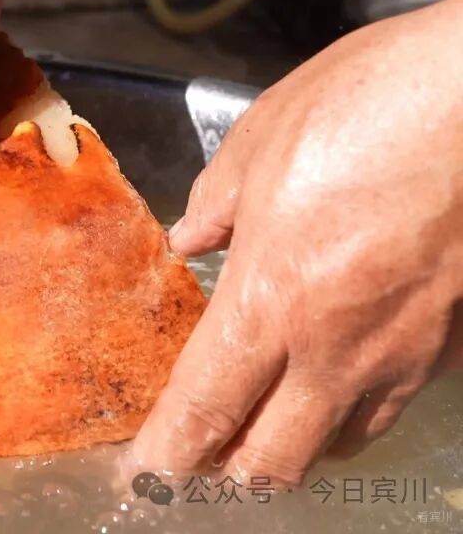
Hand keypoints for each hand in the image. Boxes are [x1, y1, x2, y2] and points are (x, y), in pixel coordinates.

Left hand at [132, 0, 462, 484]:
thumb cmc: (371, 104)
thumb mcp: (257, 144)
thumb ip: (214, 207)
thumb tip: (191, 239)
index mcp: (272, 299)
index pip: (205, 407)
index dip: (169, 454)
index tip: (146, 475)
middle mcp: (336, 345)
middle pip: (271, 458)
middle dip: (226, 474)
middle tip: (198, 464)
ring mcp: (401, 352)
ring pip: (337, 444)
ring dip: (290, 449)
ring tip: (261, 430)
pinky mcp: (447, 342)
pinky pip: (390, 404)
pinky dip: (351, 414)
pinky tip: (336, 384)